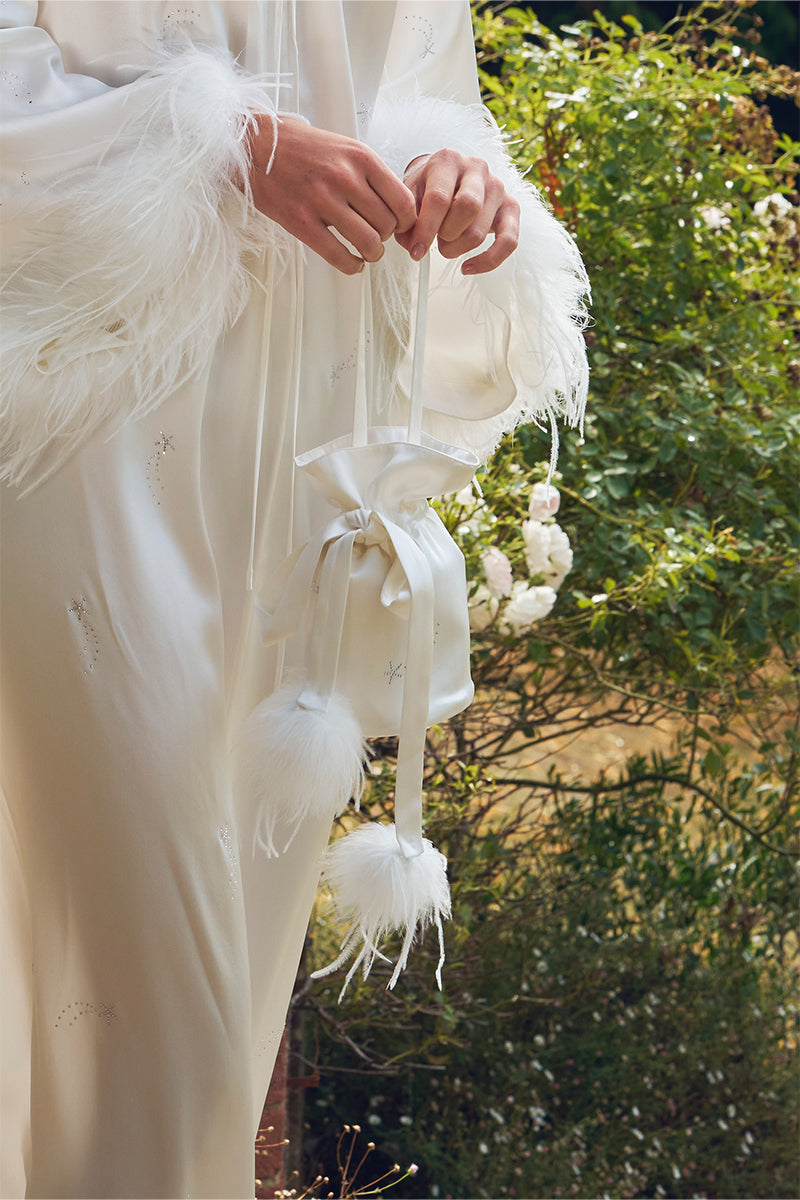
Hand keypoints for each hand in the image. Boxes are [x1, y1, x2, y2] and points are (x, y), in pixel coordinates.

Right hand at [248, 115, 417, 274]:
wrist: (255, 145)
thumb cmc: (300, 147)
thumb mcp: (343, 146)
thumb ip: (369, 173)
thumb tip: (395, 203)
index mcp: (360, 157)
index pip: (403, 200)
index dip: (406, 220)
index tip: (398, 225)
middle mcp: (345, 177)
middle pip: (388, 225)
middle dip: (386, 236)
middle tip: (377, 236)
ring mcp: (323, 200)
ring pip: (369, 243)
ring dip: (372, 253)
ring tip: (366, 251)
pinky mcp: (302, 221)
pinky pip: (339, 256)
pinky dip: (352, 266)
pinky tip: (353, 263)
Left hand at [396, 149, 519, 273]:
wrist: (449, 178)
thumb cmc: (428, 189)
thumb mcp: (410, 196)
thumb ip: (407, 219)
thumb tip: (414, 246)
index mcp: (448, 161)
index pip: (439, 198)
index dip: (425, 230)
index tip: (416, 251)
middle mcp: (477, 168)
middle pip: (467, 209)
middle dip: (446, 235)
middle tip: (436, 239)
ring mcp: (497, 187)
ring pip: (480, 231)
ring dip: (458, 248)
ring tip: (447, 243)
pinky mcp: (511, 207)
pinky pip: (509, 241)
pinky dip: (489, 261)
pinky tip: (468, 267)